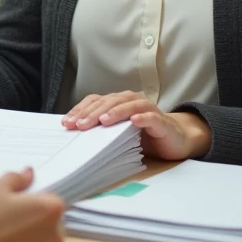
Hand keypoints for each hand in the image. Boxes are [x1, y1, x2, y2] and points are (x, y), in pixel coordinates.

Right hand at [0, 168, 64, 241]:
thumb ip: (16, 179)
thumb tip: (27, 175)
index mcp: (51, 209)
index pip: (51, 195)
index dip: (31, 193)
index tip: (16, 195)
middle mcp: (54, 234)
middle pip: (47, 217)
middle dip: (29, 212)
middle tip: (3, 209)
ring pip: (37, 234)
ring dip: (22, 228)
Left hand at [61, 91, 211, 160]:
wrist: (175, 140)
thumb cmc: (143, 136)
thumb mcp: (118, 133)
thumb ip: (102, 129)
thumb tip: (76, 133)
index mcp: (118, 102)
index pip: (96, 102)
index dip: (81, 110)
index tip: (66, 123)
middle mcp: (131, 101)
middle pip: (109, 102)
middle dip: (92, 113)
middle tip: (79, 125)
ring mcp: (147, 109)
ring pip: (128, 106)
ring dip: (115, 112)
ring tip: (103, 121)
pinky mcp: (161, 121)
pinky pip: (151, 117)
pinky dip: (142, 117)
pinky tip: (134, 122)